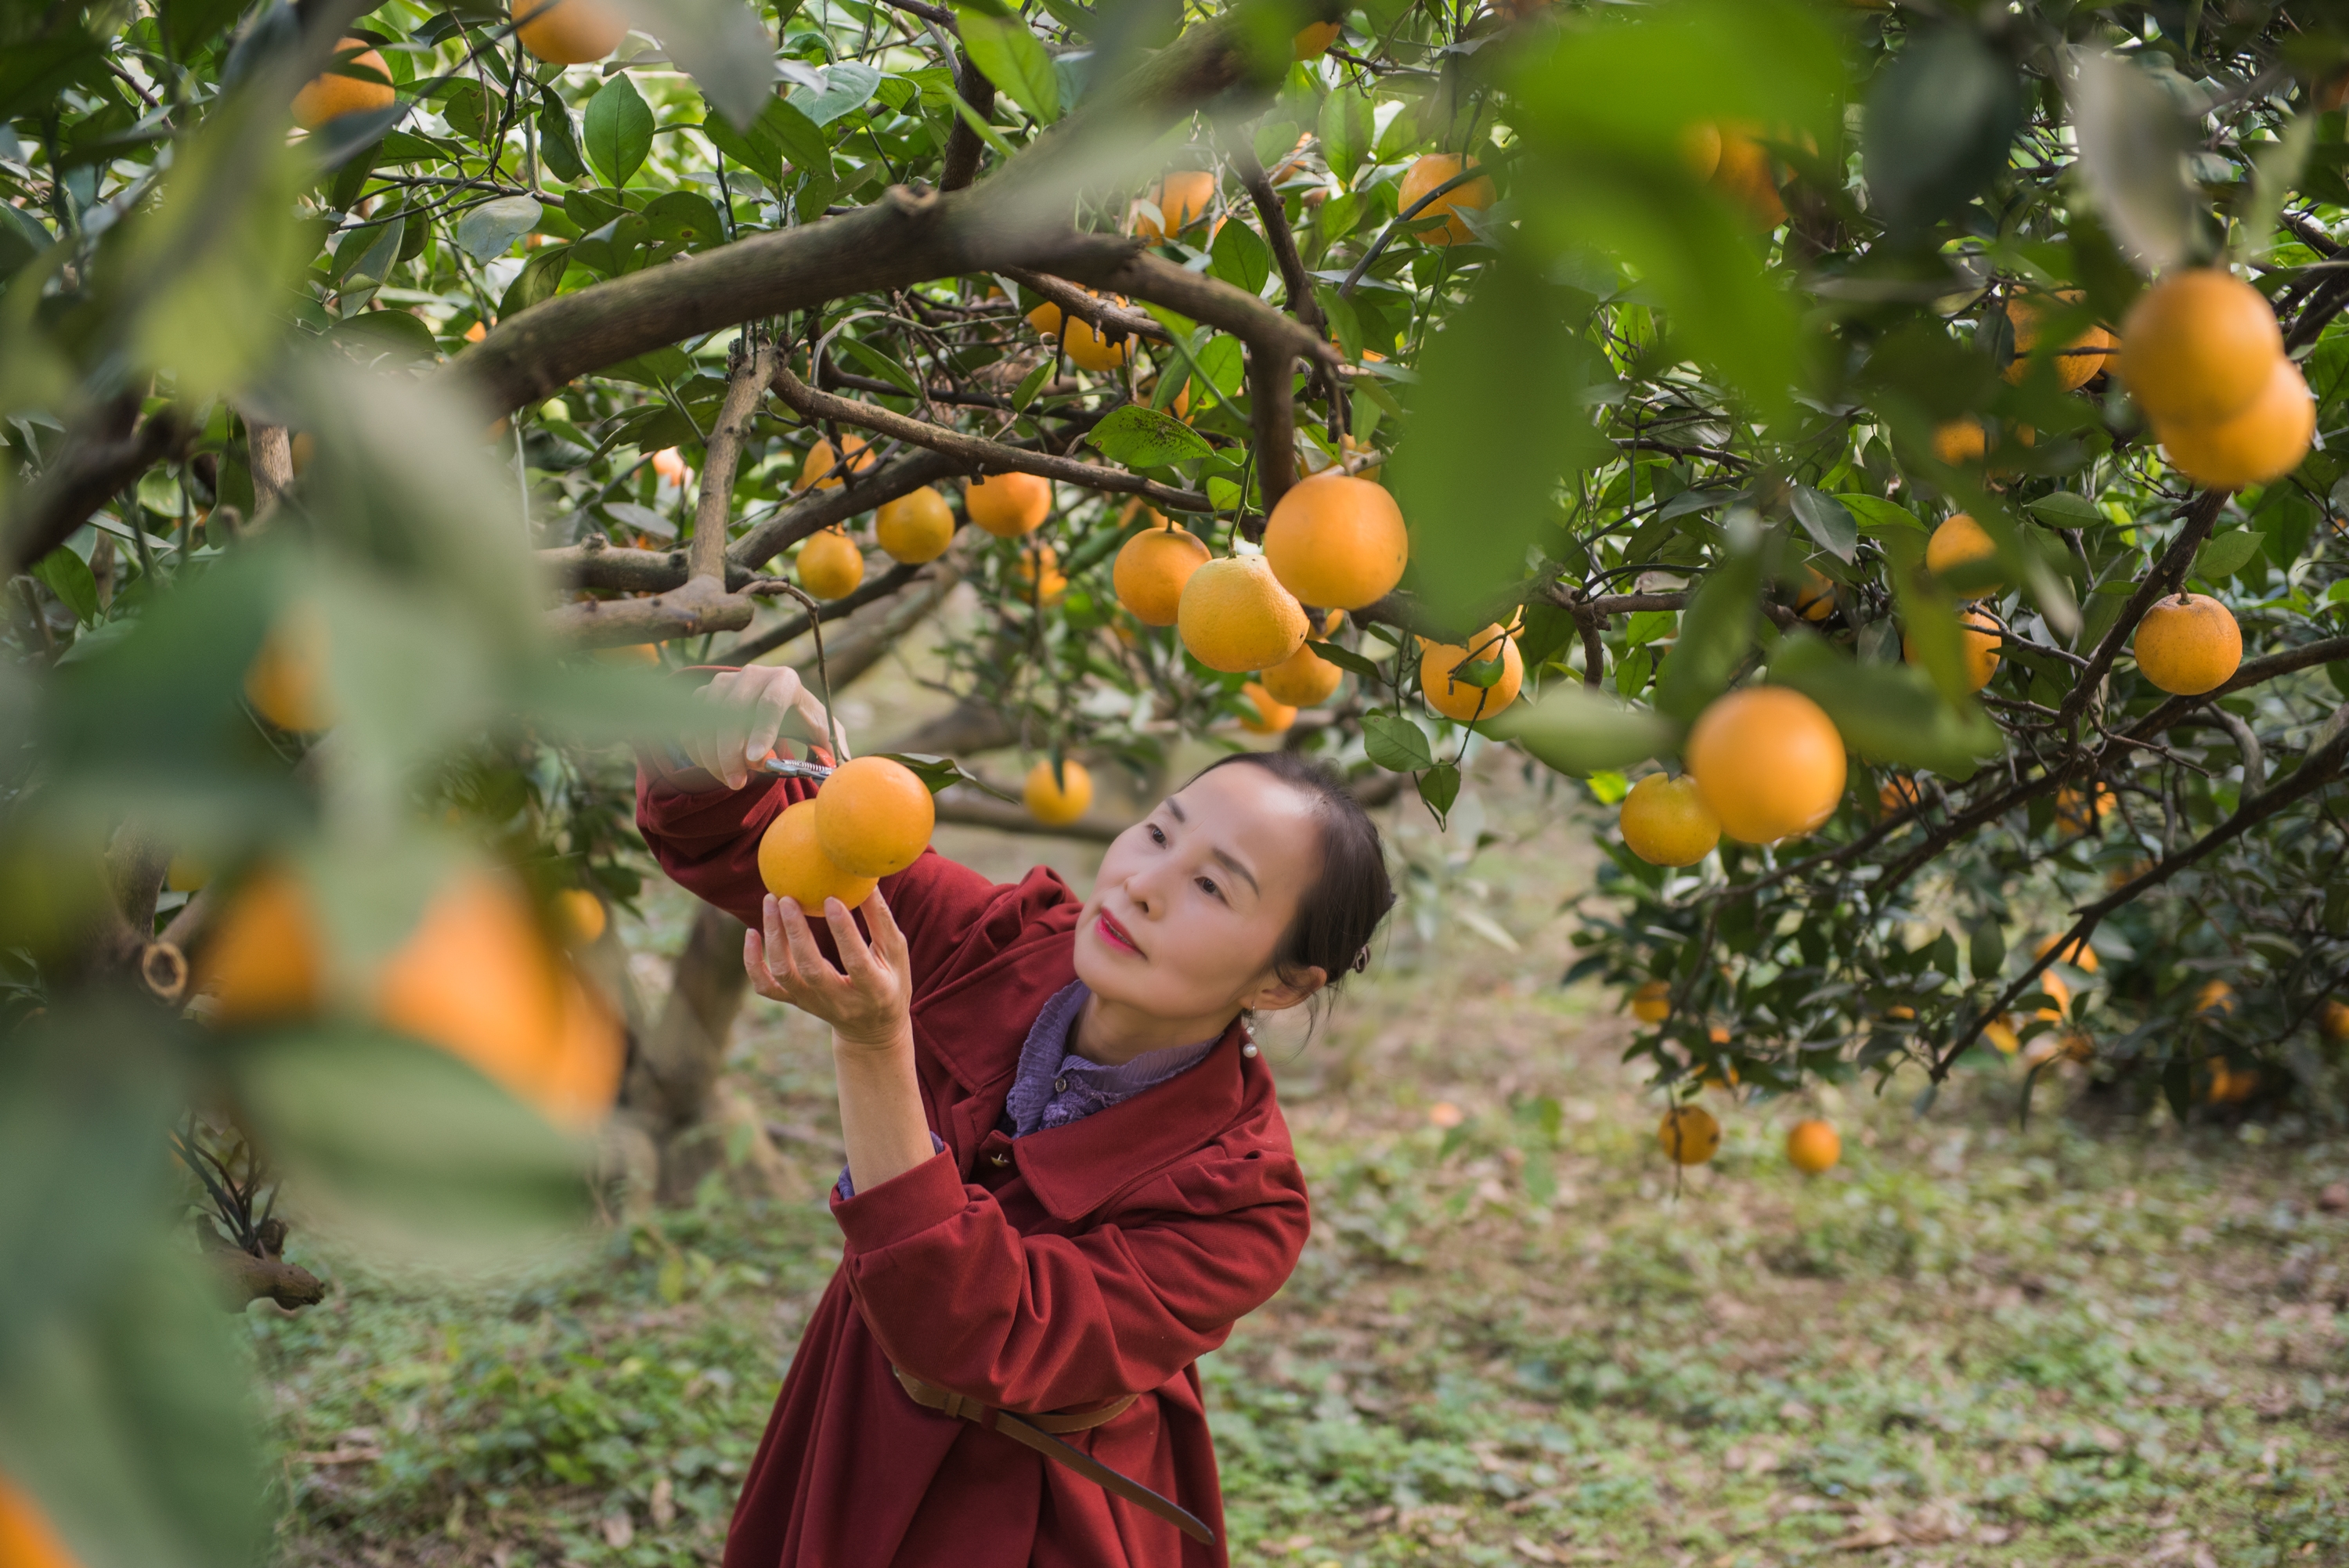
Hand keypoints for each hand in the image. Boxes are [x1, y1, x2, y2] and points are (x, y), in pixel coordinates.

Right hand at [685, 665, 844, 788]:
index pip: (771, 702)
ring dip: (714, 755)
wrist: (776, 708)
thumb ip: (833, 748)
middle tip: (737, 781)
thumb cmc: (803, 722)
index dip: (762, 731)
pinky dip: (699, 750)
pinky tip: (715, 768)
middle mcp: (753, 675)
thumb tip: (839, 768)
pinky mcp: (703, 695)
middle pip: (733, 711)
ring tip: (730, 779)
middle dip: (731, 751)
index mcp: (786, 680)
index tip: (755, 759)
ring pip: (708, 719)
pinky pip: (692, 724)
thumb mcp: (823, 731)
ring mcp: (724, 682)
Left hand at [745, 889, 912, 1052]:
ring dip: (774, 938)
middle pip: (810, 969)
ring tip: (771, 901)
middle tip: (786, 897)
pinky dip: (753, 963)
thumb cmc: (890, 982)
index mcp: (873, 989)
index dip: (843, 931)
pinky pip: (766, 987)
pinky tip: (751, 933)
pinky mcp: (796, 1002)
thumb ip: (881, 920)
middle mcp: (840, 1001)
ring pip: (785, 974)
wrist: (871, 1029)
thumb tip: (866, 881)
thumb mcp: (896, 954)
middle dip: (795, 932)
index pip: (856, 961)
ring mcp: (813, 1003)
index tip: (830, 899)